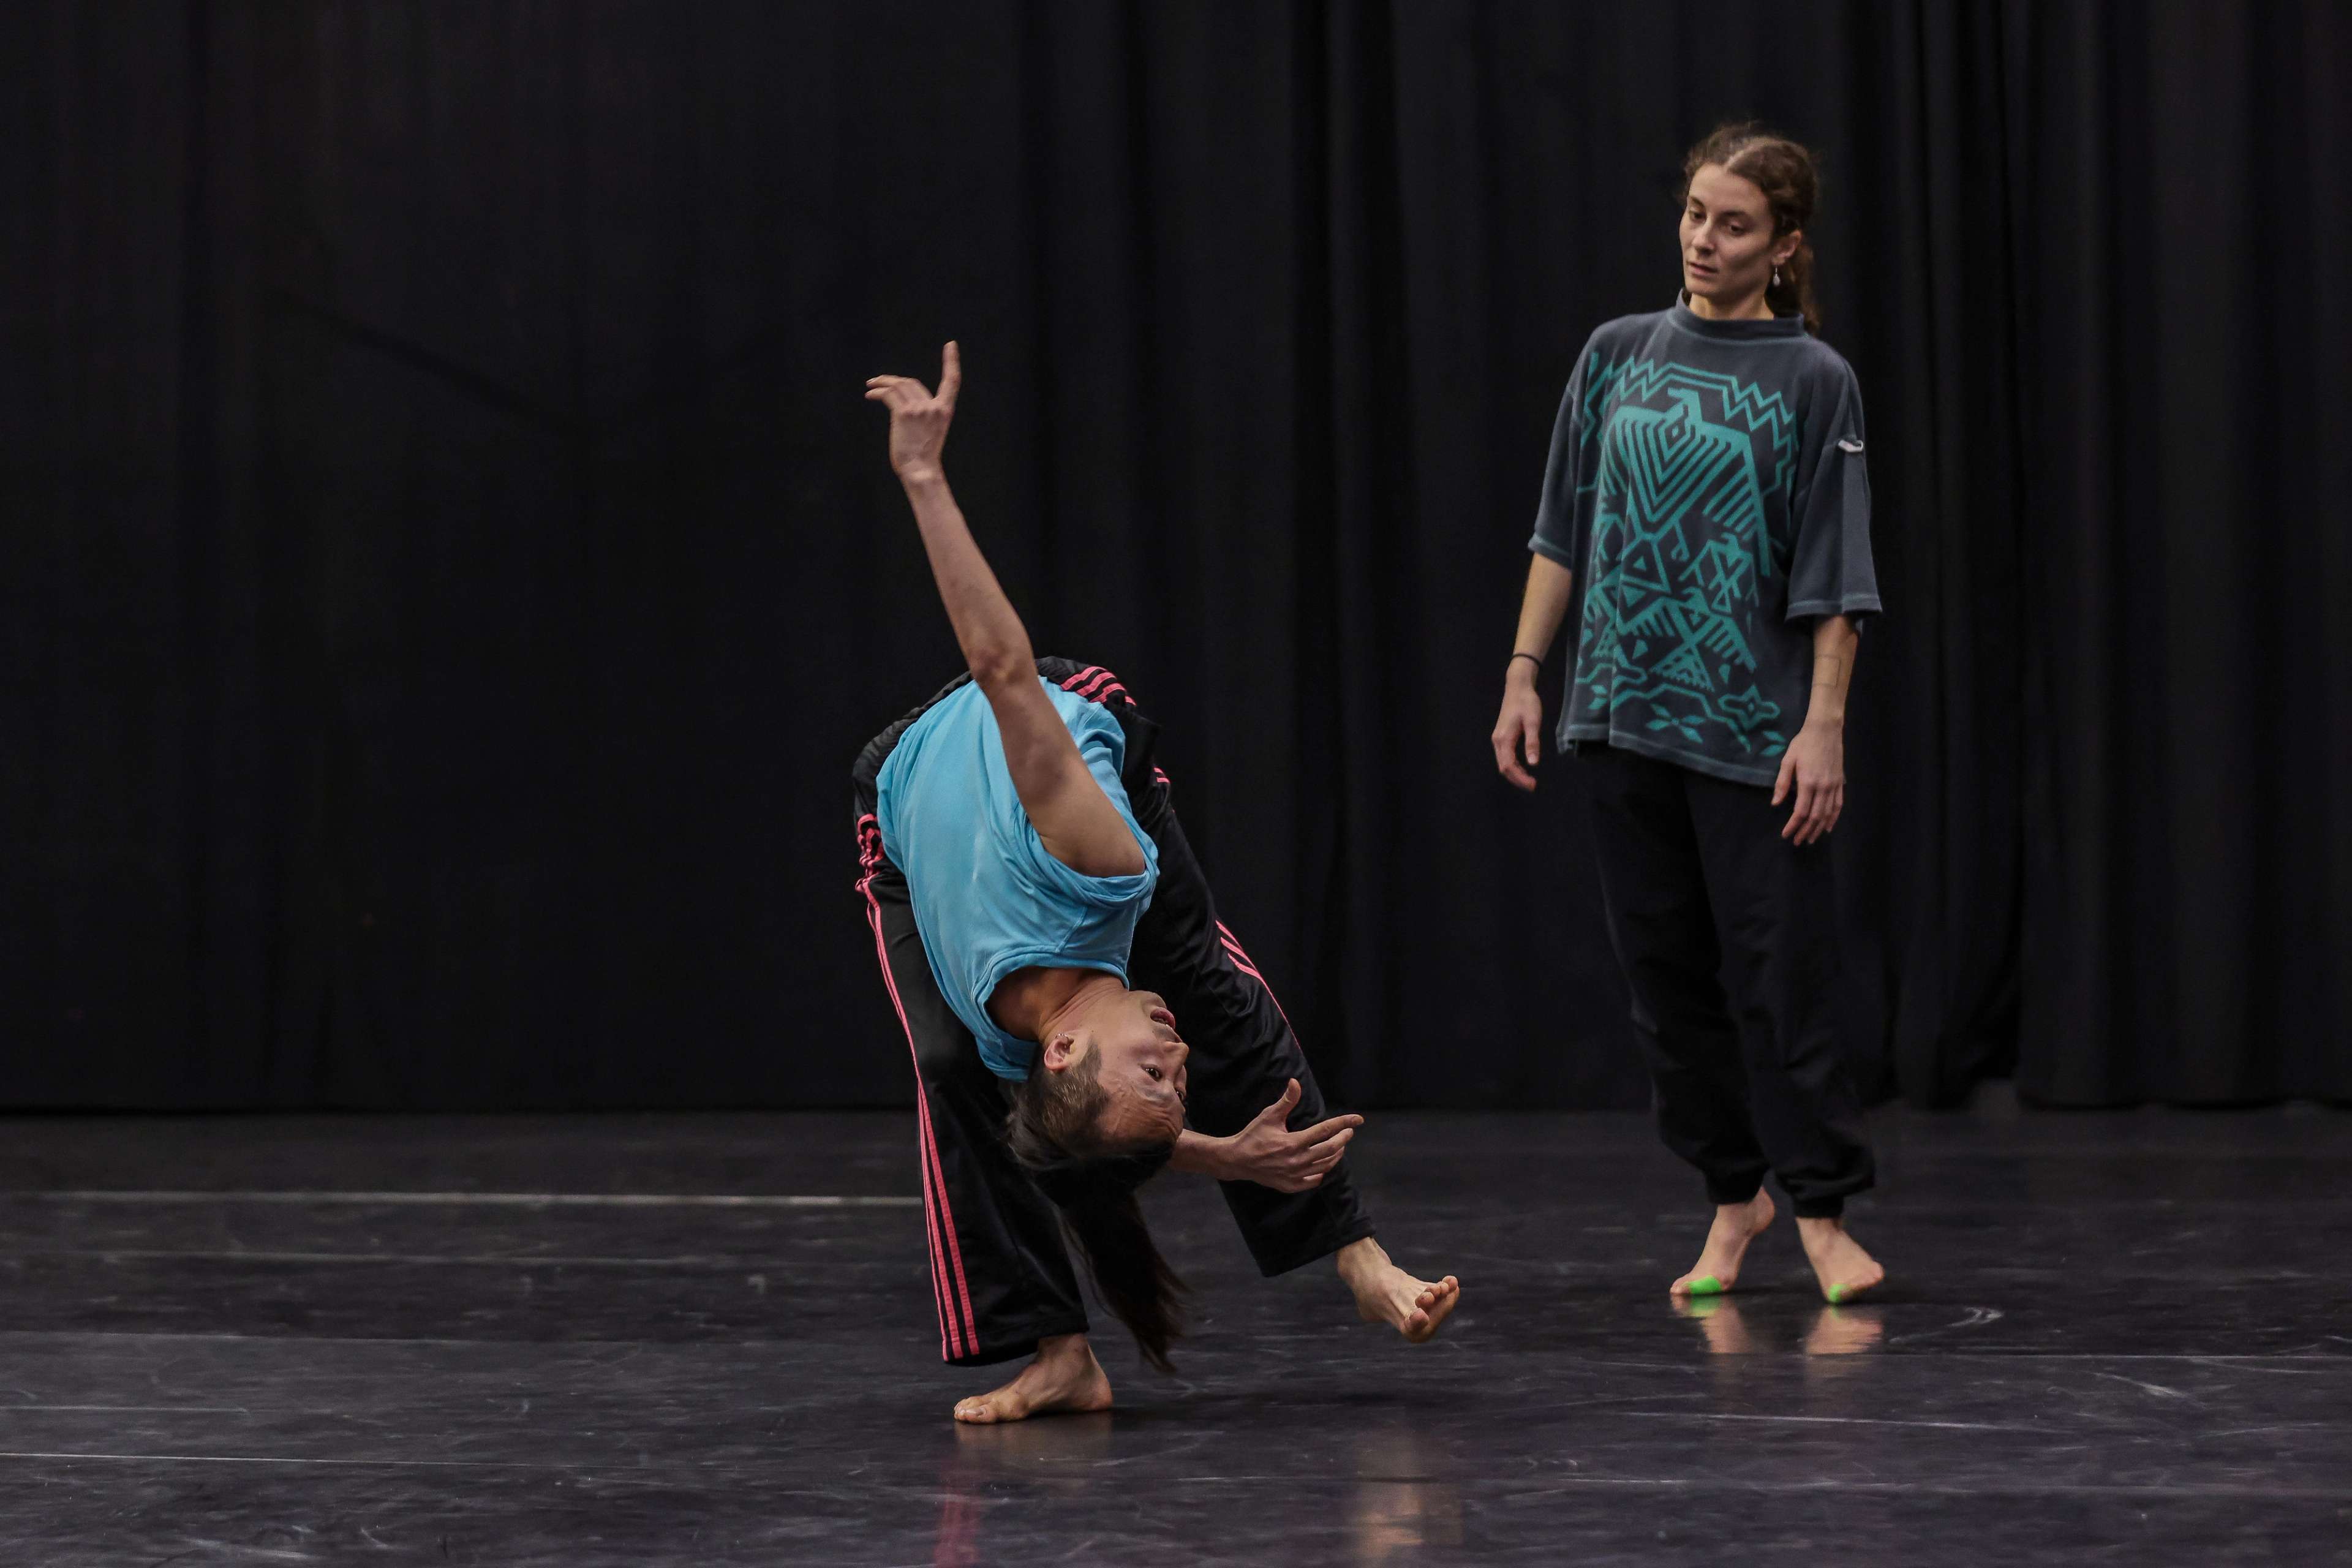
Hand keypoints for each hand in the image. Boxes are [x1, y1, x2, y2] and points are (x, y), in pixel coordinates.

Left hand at [864, 342, 960, 482]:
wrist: (920, 470)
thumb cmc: (923, 455)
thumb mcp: (931, 430)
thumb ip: (923, 413)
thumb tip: (901, 402)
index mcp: (945, 410)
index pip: (952, 381)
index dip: (951, 361)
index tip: (951, 345)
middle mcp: (934, 407)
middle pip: (912, 382)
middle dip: (893, 379)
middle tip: (878, 381)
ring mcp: (920, 409)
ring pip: (898, 385)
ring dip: (882, 383)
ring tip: (870, 386)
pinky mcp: (904, 414)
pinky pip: (888, 395)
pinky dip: (877, 392)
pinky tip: (870, 396)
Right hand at [1215, 1080, 1360, 1192]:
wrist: (1237, 1160)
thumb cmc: (1253, 1135)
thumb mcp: (1269, 1116)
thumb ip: (1286, 1101)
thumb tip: (1295, 1082)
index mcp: (1293, 1142)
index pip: (1326, 1130)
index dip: (1344, 1122)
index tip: (1358, 1119)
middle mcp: (1297, 1160)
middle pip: (1331, 1150)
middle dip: (1343, 1139)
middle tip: (1348, 1132)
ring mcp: (1295, 1175)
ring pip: (1325, 1166)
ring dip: (1336, 1155)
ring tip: (1339, 1146)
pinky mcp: (1290, 1185)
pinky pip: (1313, 1180)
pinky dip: (1321, 1172)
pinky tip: (1323, 1164)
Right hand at [1491, 673, 1544, 790]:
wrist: (1517, 687)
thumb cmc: (1526, 703)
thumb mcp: (1533, 722)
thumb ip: (1532, 743)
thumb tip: (1534, 763)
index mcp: (1504, 739)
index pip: (1509, 766)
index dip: (1520, 778)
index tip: (1533, 785)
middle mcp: (1497, 741)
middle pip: (1503, 767)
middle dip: (1517, 779)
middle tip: (1532, 785)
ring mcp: (1498, 739)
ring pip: (1503, 763)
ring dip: (1515, 773)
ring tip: (1529, 779)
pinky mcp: (1501, 736)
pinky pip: (1504, 756)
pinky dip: (1513, 766)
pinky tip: (1523, 768)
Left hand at [1773, 720, 1844, 844]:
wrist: (1826, 730)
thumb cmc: (1803, 744)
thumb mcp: (1788, 760)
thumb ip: (1782, 783)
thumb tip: (1776, 803)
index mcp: (1808, 782)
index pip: (1801, 811)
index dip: (1793, 825)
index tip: (1786, 834)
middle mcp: (1823, 787)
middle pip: (1815, 816)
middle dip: (1805, 831)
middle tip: (1797, 841)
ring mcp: (1834, 786)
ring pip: (1827, 814)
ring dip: (1819, 828)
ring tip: (1810, 839)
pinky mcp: (1840, 783)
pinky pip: (1838, 805)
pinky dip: (1834, 818)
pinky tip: (1828, 827)